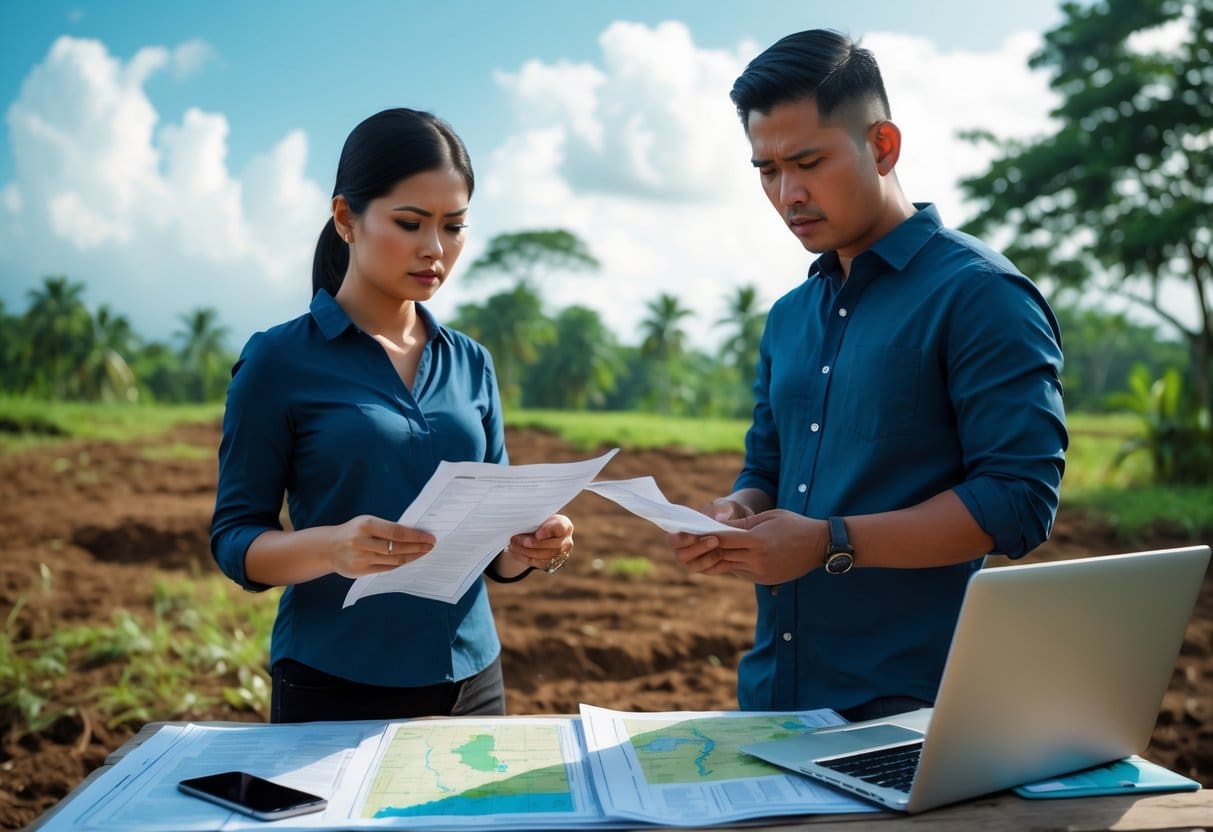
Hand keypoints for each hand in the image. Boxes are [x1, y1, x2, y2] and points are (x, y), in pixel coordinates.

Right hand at [328, 515, 435, 578]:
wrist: (329, 547)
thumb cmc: (354, 531)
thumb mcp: (367, 523)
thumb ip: (387, 528)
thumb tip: (416, 534)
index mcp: (365, 525)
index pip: (397, 532)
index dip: (416, 536)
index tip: (430, 537)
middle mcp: (362, 542)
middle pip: (397, 548)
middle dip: (418, 547)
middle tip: (431, 546)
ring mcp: (360, 558)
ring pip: (393, 560)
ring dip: (412, 557)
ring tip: (424, 553)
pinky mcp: (360, 572)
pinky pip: (386, 569)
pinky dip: (400, 565)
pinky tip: (409, 560)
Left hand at [504, 514, 574, 573]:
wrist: (544, 534)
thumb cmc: (542, 521)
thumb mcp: (541, 516)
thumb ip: (536, 519)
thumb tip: (519, 521)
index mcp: (565, 526)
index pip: (560, 528)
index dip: (549, 531)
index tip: (537, 534)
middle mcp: (567, 542)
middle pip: (551, 546)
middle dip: (532, 543)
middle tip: (515, 539)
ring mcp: (561, 555)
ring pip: (543, 557)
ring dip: (524, 551)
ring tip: (512, 545)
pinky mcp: (552, 564)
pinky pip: (537, 563)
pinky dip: (524, 557)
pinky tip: (515, 552)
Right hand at [666, 496, 756, 573]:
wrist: (736, 525)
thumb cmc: (723, 513)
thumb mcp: (724, 506)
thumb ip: (720, 509)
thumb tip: (718, 518)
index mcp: (678, 533)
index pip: (672, 540)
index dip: (680, 540)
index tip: (694, 536)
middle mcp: (682, 549)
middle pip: (681, 556)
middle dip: (697, 549)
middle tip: (714, 540)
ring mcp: (693, 561)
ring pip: (695, 566)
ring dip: (708, 559)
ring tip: (723, 550)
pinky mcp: (707, 568)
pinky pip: (710, 571)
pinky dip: (719, 566)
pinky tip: (730, 559)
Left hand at [674, 510, 827, 584]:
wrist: (819, 546)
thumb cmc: (794, 525)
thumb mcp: (768, 517)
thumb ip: (743, 523)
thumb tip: (719, 525)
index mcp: (757, 541)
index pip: (722, 540)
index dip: (706, 536)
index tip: (693, 531)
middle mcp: (757, 560)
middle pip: (722, 555)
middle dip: (707, 548)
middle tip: (692, 541)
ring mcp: (760, 573)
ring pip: (729, 565)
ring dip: (719, 557)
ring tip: (707, 547)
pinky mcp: (764, 580)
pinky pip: (741, 572)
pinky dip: (733, 564)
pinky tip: (731, 555)